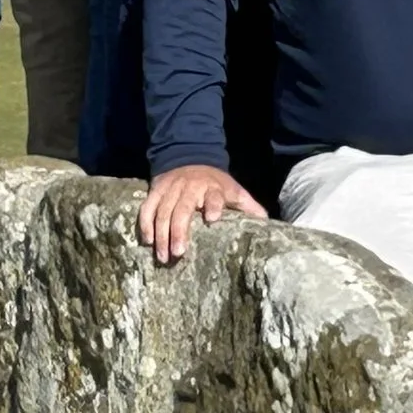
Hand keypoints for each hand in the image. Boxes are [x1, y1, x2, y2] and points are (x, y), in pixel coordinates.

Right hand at [139, 165, 267, 262]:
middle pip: (182, 208)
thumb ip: (248, 206)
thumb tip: (266, 222)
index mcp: (213, 187)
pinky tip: (147, 241)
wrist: (190, 157)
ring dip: (161, 234)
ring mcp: (171, 188)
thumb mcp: (234, 191)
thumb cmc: (216, 183)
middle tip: (178, 253)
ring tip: (162, 256)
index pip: (214, 196)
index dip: (213, 204)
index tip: (212, 218)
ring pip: (163, 211)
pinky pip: (147, 207)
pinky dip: (145, 224)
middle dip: (179, 231)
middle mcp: (190, 186)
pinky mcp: (156, 190)